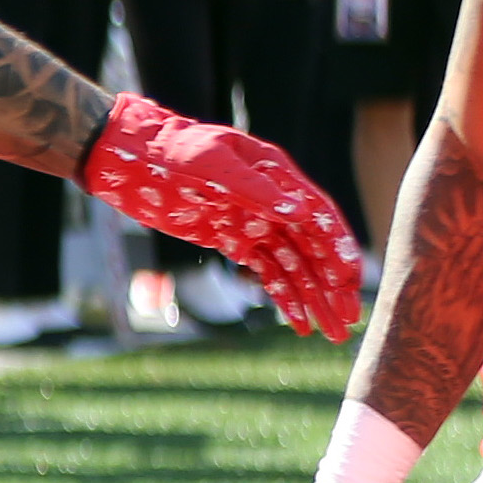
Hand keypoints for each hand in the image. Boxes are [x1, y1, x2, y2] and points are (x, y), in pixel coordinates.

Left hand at [81, 93, 359, 337]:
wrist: (130, 156)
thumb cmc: (171, 150)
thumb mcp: (212, 163)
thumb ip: (253, 187)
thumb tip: (299, 211)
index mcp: (277, 175)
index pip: (318, 216)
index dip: (337, 247)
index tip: (352, 278)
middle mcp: (273, 201)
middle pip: (313, 248)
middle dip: (333, 285)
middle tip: (350, 318)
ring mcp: (254, 223)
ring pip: (295, 266)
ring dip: (315, 298)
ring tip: (333, 332)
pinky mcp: (233, 240)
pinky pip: (267, 273)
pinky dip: (284, 298)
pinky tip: (299, 324)